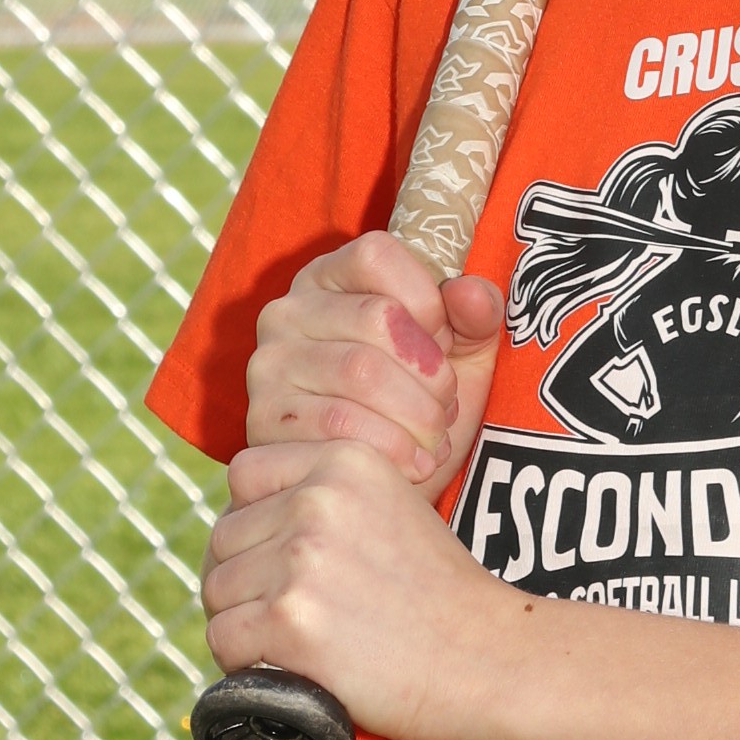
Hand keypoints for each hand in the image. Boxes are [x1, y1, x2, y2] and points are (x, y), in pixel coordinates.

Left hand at [203, 438, 506, 739]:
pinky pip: (223, 638)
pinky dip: (242, 663)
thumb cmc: (443, 597)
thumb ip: (328, 500)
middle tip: (288, 614)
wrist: (489, 658)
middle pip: (224, 535)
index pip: (245, 474)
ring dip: (241, 622)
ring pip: (217, 588)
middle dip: (243, 578)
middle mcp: (318, 499)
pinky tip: (285, 668)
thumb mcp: (395, 508)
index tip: (281, 559)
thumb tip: (243, 526)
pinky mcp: (290, 620)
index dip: (253, 521)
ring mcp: (301, 558)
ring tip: (292, 643)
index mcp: (345, 460)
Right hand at [243, 232, 503, 494]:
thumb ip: (475, 313)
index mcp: (330, 276)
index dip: (426, 300)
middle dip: (431, 370)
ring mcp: (270, 364)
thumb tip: (468, 291)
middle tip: (448, 406)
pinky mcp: (264, 418)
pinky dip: (392, 447)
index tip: (444, 343)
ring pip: (361, 371)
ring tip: (435, 437)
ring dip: (417, 412)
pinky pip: (339, 423)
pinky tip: (413, 463)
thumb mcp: (461, 354)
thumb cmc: (416, 403)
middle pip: (377, 317)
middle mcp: (288, 311)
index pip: (376, 255)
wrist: (375, 484)